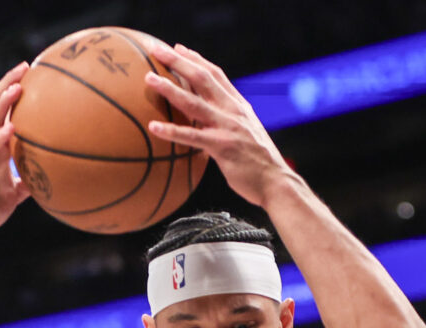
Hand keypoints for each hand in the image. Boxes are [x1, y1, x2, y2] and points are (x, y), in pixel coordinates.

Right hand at [0, 62, 30, 261]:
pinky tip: (12, 128)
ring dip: (3, 103)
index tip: (31, 74)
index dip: (12, 90)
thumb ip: (30, 181)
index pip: (1, 110)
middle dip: (7, 84)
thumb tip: (54, 178)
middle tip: (26, 67)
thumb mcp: (15, 194)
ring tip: (18, 88)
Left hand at [144, 43, 293, 207]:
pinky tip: (153, 127)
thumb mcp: (246, 132)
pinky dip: (172, 131)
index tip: (178, 48)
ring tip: (149, 79)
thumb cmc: (258, 162)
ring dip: (169, 89)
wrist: (276, 181)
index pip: (215, 74)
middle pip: (202, 78)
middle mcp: (233, 111)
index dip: (196, 59)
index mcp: (238, 105)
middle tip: (156, 49)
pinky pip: (192, 137)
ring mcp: (227, 127)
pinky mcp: (222, 147)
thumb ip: (229, 121)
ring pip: (194, 103)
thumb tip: (209, 120)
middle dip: (178, 61)